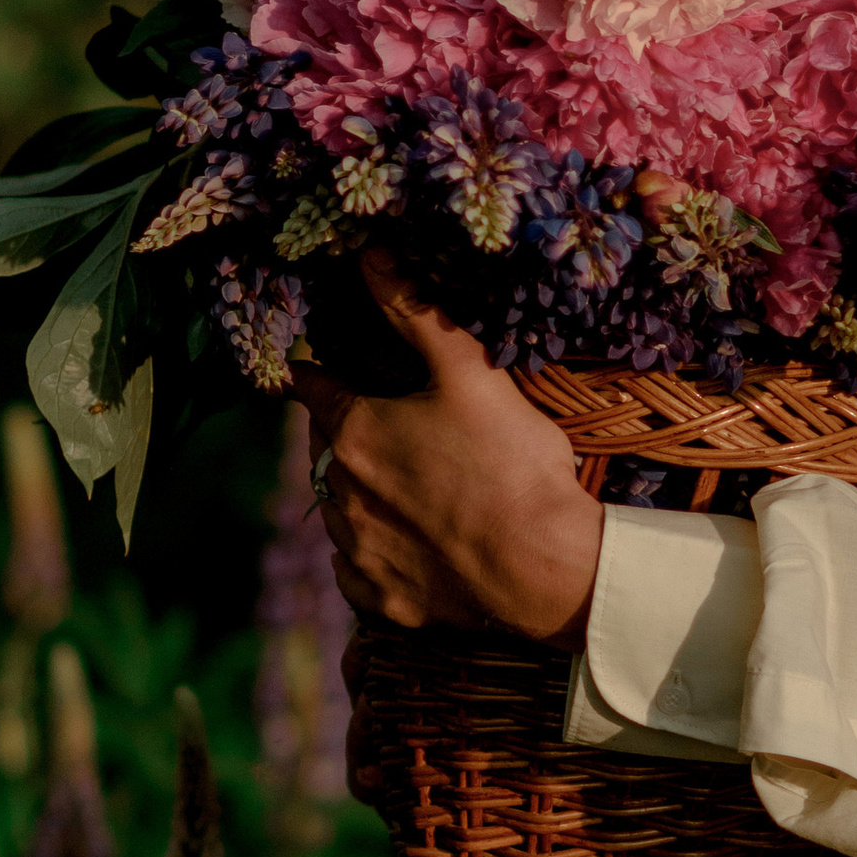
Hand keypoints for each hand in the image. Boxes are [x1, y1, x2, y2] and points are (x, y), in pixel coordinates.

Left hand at [288, 252, 605, 651]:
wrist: (545, 569)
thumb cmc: (511, 464)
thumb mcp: (469, 372)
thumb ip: (414, 311)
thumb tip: (370, 254)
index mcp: (353, 433)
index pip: (314, 389)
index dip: (316, 373)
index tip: (312, 366)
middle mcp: (340, 493)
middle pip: (323, 452)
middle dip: (341, 436)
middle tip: (375, 428)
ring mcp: (359, 552)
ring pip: (336, 512)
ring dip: (354, 496)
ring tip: (396, 489)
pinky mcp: (383, 601)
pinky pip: (356, 572)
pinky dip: (369, 557)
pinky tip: (402, 546)